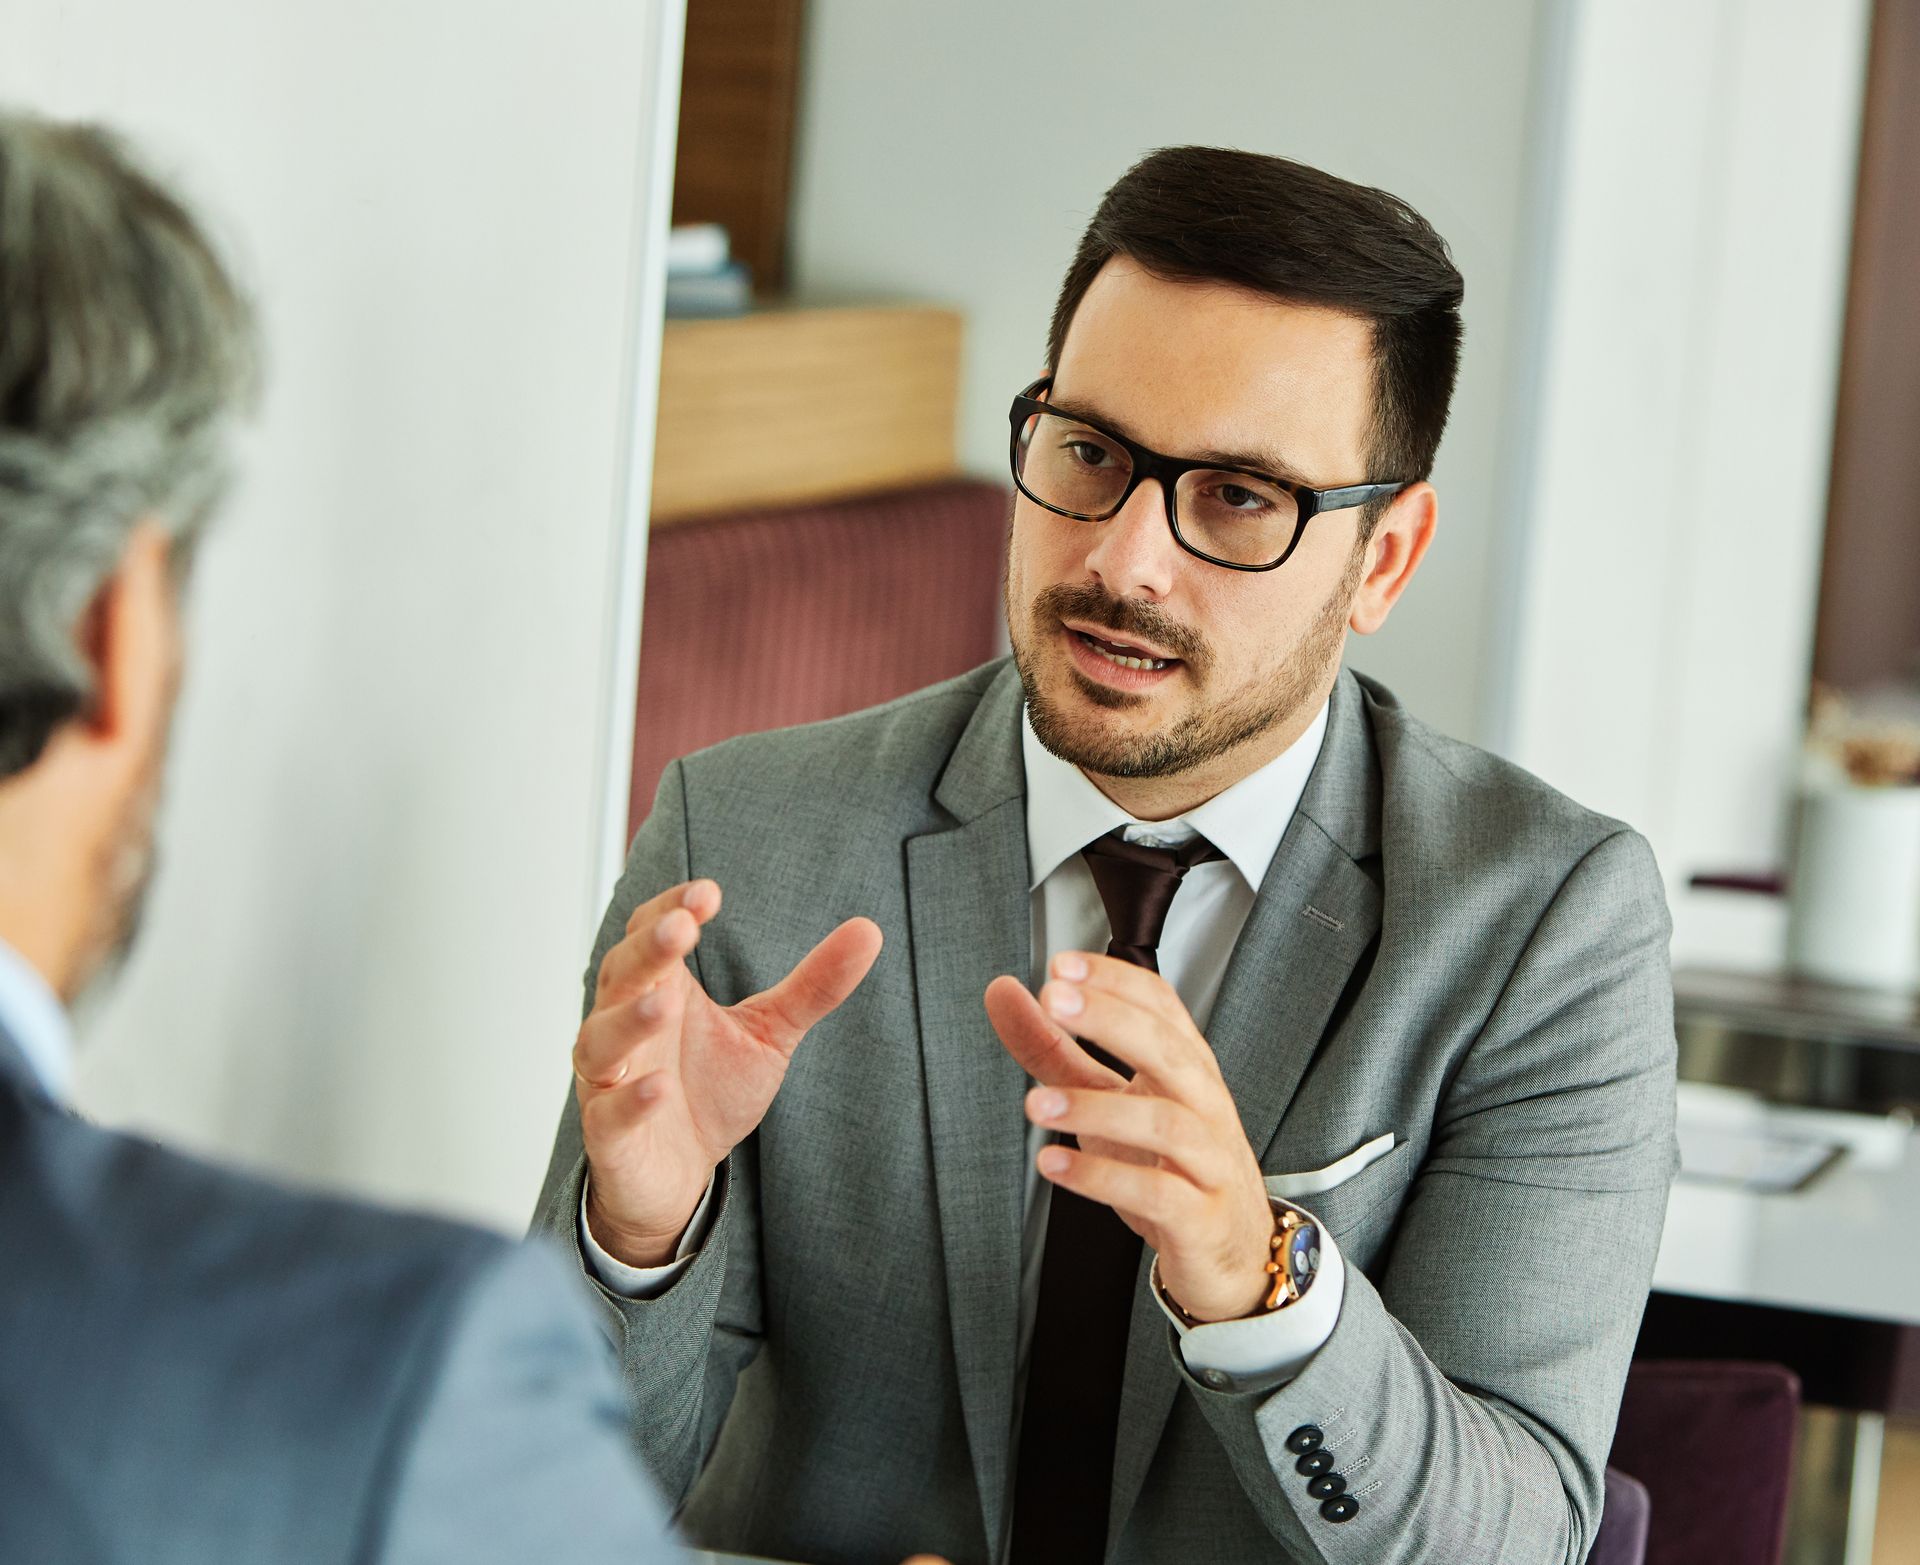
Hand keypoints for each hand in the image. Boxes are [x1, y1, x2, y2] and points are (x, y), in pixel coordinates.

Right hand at [574, 879, 882, 1265]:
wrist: (678, 1176)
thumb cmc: (712, 1090)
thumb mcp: (770, 1033)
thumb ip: (813, 986)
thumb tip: (869, 931)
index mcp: (660, 988)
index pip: (651, 933)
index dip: (672, 910)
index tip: (709, 894)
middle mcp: (625, 1025)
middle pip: (621, 974)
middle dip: (648, 950)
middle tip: (683, 928)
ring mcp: (609, 1081)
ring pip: (601, 1041)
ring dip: (631, 1020)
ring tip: (666, 1005)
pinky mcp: (609, 1136)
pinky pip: (609, 1114)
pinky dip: (630, 1101)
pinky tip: (659, 1088)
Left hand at [985, 953, 1273, 1322]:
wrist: (1232, 1249)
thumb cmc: (1170, 1164)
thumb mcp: (1107, 1099)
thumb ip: (1054, 1048)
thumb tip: (1004, 992)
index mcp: (1185, 1066)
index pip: (1161, 1005)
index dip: (1114, 981)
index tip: (1061, 966)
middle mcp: (1203, 1104)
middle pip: (1169, 1049)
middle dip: (1112, 1020)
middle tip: (1055, 1001)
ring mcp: (1208, 1160)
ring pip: (1166, 1123)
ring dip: (1096, 1109)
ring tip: (1037, 1104)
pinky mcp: (1201, 1217)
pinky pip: (1158, 1194)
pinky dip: (1103, 1178)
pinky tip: (1054, 1166)